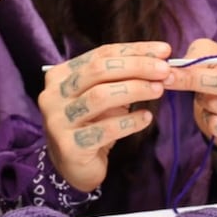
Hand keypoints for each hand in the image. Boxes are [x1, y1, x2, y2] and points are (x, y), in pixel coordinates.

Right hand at [40, 41, 170, 191]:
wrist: (74, 167)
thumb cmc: (92, 124)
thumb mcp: (101, 94)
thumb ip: (121, 76)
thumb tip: (159, 59)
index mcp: (60, 76)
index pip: (100, 55)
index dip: (134, 50)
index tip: (163, 51)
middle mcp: (53, 96)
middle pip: (98, 71)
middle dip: (136, 67)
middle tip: (164, 71)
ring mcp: (58, 121)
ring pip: (100, 96)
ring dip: (135, 90)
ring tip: (158, 91)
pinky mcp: (69, 146)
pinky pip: (105, 129)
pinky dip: (130, 122)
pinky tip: (146, 118)